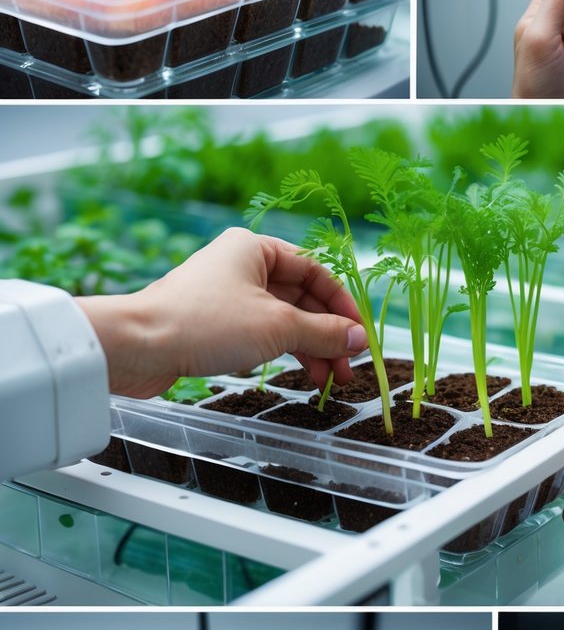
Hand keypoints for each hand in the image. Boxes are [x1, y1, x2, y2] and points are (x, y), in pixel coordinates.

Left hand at [78, 228, 367, 398]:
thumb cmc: (204, 323)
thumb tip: (358, 340)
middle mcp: (240, 265)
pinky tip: (296, 373)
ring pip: (281, 319)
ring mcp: (225, 295)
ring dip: (307, 348)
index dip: (342, 305)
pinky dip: (282, 351)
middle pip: (300, 297)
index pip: (316, 271)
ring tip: (325, 381)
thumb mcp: (277, 327)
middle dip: (326, 334)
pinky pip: (259, 333)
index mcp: (256, 248)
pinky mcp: (211, 323)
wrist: (137, 347)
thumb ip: (323, 332)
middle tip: (346, 368)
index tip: (360, 337)